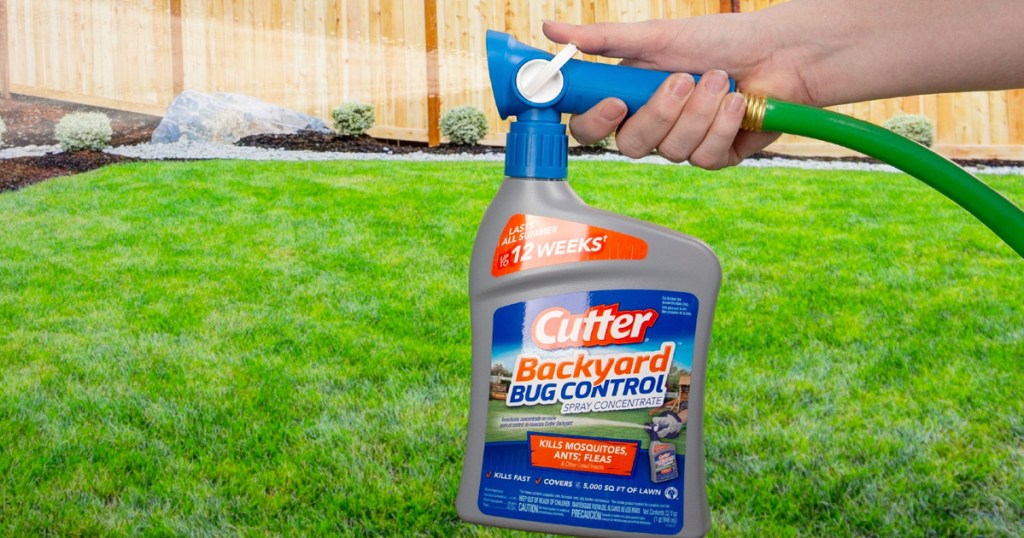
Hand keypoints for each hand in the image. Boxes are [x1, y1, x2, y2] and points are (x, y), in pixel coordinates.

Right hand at [542, 18, 810, 168]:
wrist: (782, 51)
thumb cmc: (721, 38)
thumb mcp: (656, 36)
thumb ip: (603, 39)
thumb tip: (549, 28)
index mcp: (629, 96)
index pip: (591, 126)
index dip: (596, 122)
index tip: (615, 103)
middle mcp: (653, 123)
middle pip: (631, 145)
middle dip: (661, 113)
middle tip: (683, 79)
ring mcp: (684, 142)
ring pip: (672, 151)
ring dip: (700, 112)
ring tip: (722, 79)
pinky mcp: (717, 155)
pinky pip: (706, 157)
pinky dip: (724, 125)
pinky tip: (739, 102)